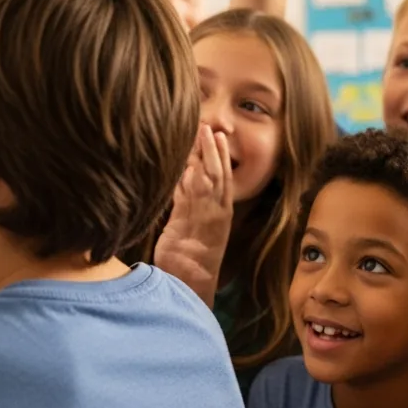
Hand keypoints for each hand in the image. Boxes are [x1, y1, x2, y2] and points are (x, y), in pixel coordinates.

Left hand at [154, 125, 233, 298]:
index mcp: (222, 212)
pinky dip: (185, 176)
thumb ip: (189, 204)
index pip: (223, 177)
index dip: (220, 155)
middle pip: (215, 173)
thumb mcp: (193, 227)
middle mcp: (215, 210)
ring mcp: (202, 214)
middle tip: (208, 127)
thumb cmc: (192, 259)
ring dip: (200, 156)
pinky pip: (185, 192)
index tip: (217, 136)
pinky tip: (185, 161)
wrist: (190, 279)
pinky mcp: (185, 220)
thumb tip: (183, 182)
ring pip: (203, 178)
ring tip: (198, 134)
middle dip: (211, 150)